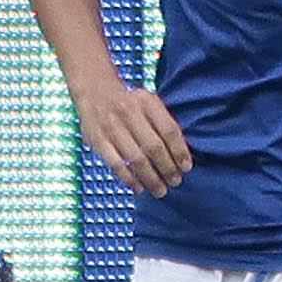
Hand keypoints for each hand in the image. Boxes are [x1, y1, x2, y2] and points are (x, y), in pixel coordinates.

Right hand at [75, 77, 191, 196]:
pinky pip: (116, 164)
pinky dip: (129, 179)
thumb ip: (164, 123)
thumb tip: (182, 155)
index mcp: (147, 102)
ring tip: (161, 190)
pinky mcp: (97, 141)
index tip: (187, 168)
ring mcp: (111, 127)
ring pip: (136, 159)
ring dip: (151, 178)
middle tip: (176, 182)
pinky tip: (139, 188)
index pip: (169, 130)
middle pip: (153, 147)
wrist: (95, 91)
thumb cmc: (130, 103)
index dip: (180, 151)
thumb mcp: (150, 102)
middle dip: (167, 168)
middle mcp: (129, 113)